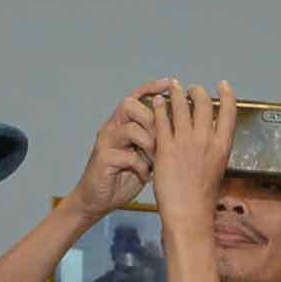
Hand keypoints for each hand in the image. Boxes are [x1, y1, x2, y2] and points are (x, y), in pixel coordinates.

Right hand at [73, 80, 171, 215]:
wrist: (97, 200)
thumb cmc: (123, 177)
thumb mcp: (144, 155)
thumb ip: (155, 141)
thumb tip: (182, 132)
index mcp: (122, 124)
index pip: (135, 97)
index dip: (151, 87)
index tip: (169, 81)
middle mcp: (111, 128)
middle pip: (129, 105)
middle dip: (152, 119)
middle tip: (164, 138)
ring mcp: (105, 142)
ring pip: (130, 129)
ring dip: (149, 144)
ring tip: (157, 160)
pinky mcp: (103, 159)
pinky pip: (128, 156)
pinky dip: (142, 167)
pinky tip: (146, 176)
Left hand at [150, 81, 237, 219]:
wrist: (188, 213)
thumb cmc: (203, 197)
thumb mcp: (217, 169)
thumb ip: (215, 149)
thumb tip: (212, 137)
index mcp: (222, 146)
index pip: (230, 111)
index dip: (227, 94)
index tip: (222, 85)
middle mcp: (205, 139)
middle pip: (203, 102)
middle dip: (197, 91)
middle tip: (190, 89)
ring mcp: (184, 142)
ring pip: (180, 105)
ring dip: (176, 93)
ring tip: (172, 87)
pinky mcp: (165, 147)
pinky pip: (161, 118)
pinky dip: (160, 107)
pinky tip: (158, 103)